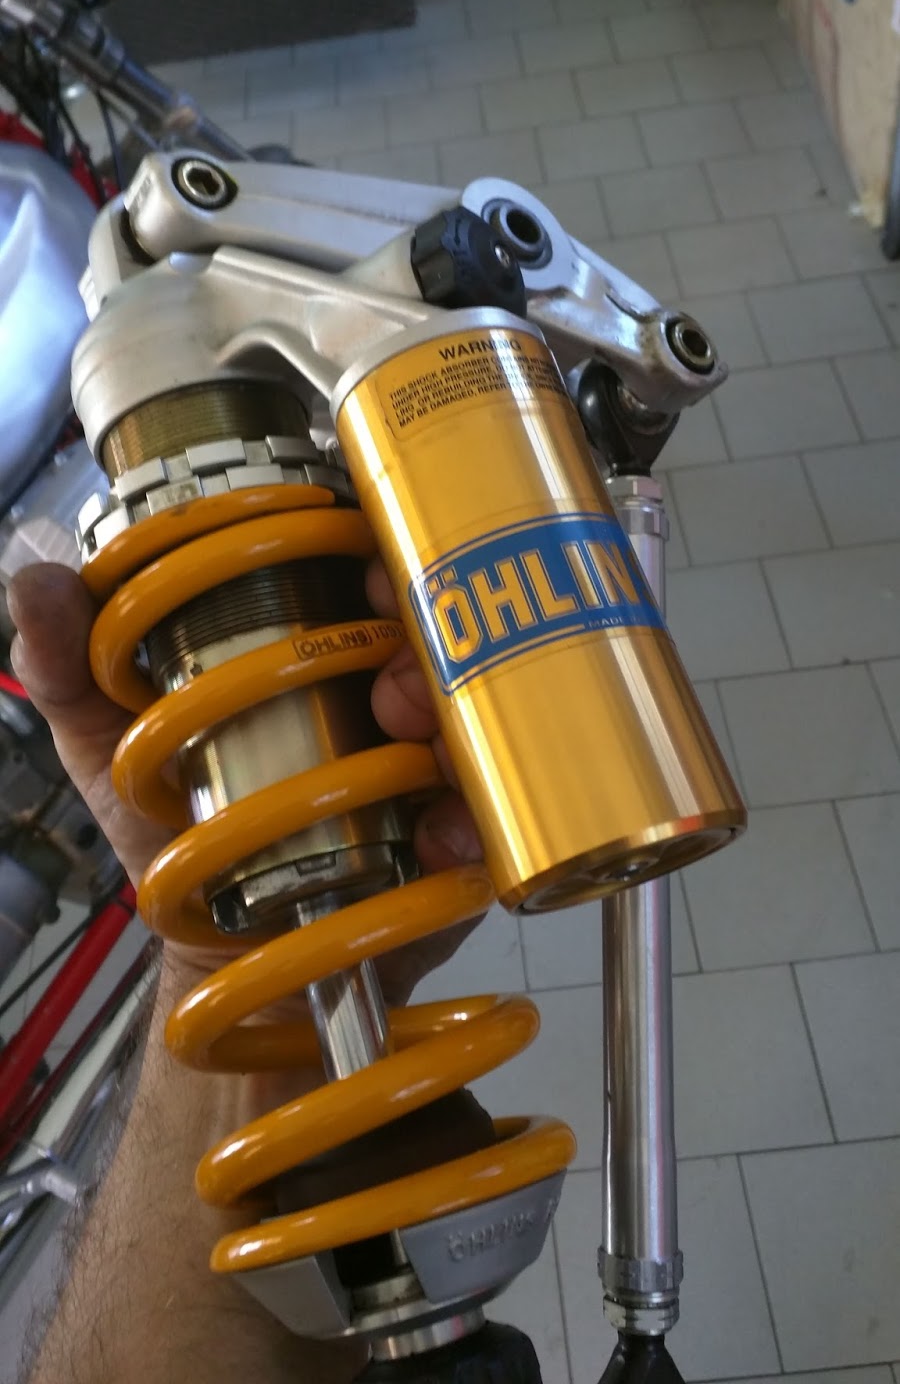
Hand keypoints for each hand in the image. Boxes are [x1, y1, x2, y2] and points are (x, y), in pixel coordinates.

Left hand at [7, 561, 483, 1005]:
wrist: (219, 951)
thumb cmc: (174, 831)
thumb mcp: (106, 742)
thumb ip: (68, 663)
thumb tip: (37, 582)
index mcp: (315, 647)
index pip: (362, 564)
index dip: (369, 545)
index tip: (353, 558)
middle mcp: (383, 693)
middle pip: (436, 628)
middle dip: (425, 623)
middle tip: (387, 650)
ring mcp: (426, 766)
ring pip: (470, 716)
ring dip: (447, 711)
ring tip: (404, 720)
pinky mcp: (452, 842)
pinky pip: (482, 822)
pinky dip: (464, 821)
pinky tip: (436, 829)